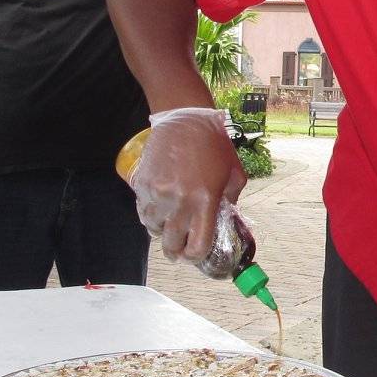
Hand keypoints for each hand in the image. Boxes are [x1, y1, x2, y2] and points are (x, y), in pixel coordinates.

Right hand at [129, 107, 245, 262]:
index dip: (195, 256)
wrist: (185, 120)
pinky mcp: (142, 184)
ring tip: (168, 227)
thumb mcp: (234, 175)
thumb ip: (230, 201)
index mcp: (205, 201)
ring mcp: (158, 193)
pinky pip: (143, 211)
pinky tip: (158, 211)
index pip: (197, 245)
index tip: (195, 254)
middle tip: (177, 252)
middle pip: (172, 244)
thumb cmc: (214, 146)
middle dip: (175, 251)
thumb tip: (224, 221)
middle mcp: (180, 201)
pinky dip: (150, 215)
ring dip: (161, 232)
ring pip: (154, 229)